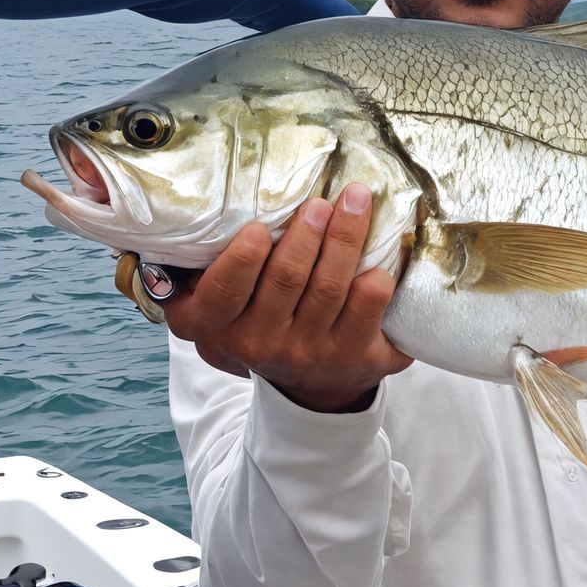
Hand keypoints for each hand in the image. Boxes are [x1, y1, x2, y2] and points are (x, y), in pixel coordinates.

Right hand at [161, 182, 412, 411]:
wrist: (311, 385)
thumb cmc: (262, 319)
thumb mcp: (220, 303)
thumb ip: (207, 266)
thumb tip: (215, 201)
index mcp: (216, 325)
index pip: (225, 291)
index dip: (242, 258)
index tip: (260, 228)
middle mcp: (259, 343)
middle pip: (287, 278)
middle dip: (307, 233)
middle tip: (320, 203)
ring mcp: (308, 352)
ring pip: (329, 285)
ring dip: (345, 237)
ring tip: (355, 201)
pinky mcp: (353, 355)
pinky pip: (368, 304)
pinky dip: (375, 276)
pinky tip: (380, 258)